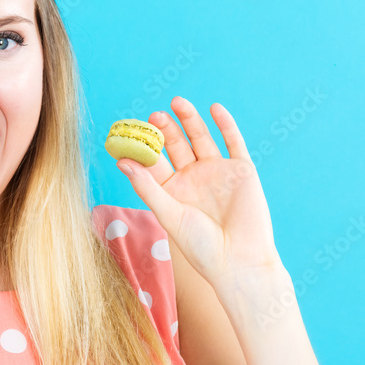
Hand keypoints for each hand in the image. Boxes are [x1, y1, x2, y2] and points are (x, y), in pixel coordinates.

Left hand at [116, 97, 283, 288]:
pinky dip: (225, 125)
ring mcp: (217, 172)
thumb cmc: (201, 246)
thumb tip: (122, 161)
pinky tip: (214, 108)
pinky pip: (233, 142)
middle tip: (154, 116)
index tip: (129, 131)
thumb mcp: (169, 215)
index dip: (143, 146)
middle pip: (176, 146)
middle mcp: (193, 178)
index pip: (154, 162)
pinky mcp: (241, 170)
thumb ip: (148, 187)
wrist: (241, 261)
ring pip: (201, 138)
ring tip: (177, 102)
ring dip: (190, 120)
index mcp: (172, 190)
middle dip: (166, 130)